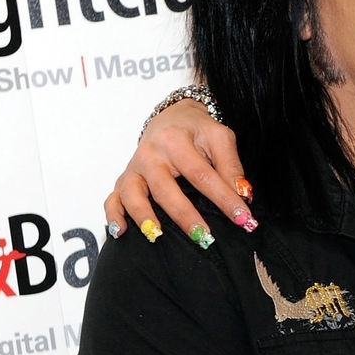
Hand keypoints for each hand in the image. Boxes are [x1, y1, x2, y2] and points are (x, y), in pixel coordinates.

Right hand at [104, 98, 252, 241]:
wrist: (171, 116)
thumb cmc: (197, 130)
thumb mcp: (220, 137)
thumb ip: (231, 166)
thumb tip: (243, 195)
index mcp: (176, 141)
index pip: (202, 175)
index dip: (224, 199)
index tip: (243, 219)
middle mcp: (150, 154)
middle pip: (165, 189)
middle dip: (185, 216)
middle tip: (204, 238)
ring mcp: (134, 168)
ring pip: (132, 194)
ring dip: (143, 217)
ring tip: (156, 237)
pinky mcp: (125, 179)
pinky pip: (112, 198)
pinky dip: (114, 215)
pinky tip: (122, 232)